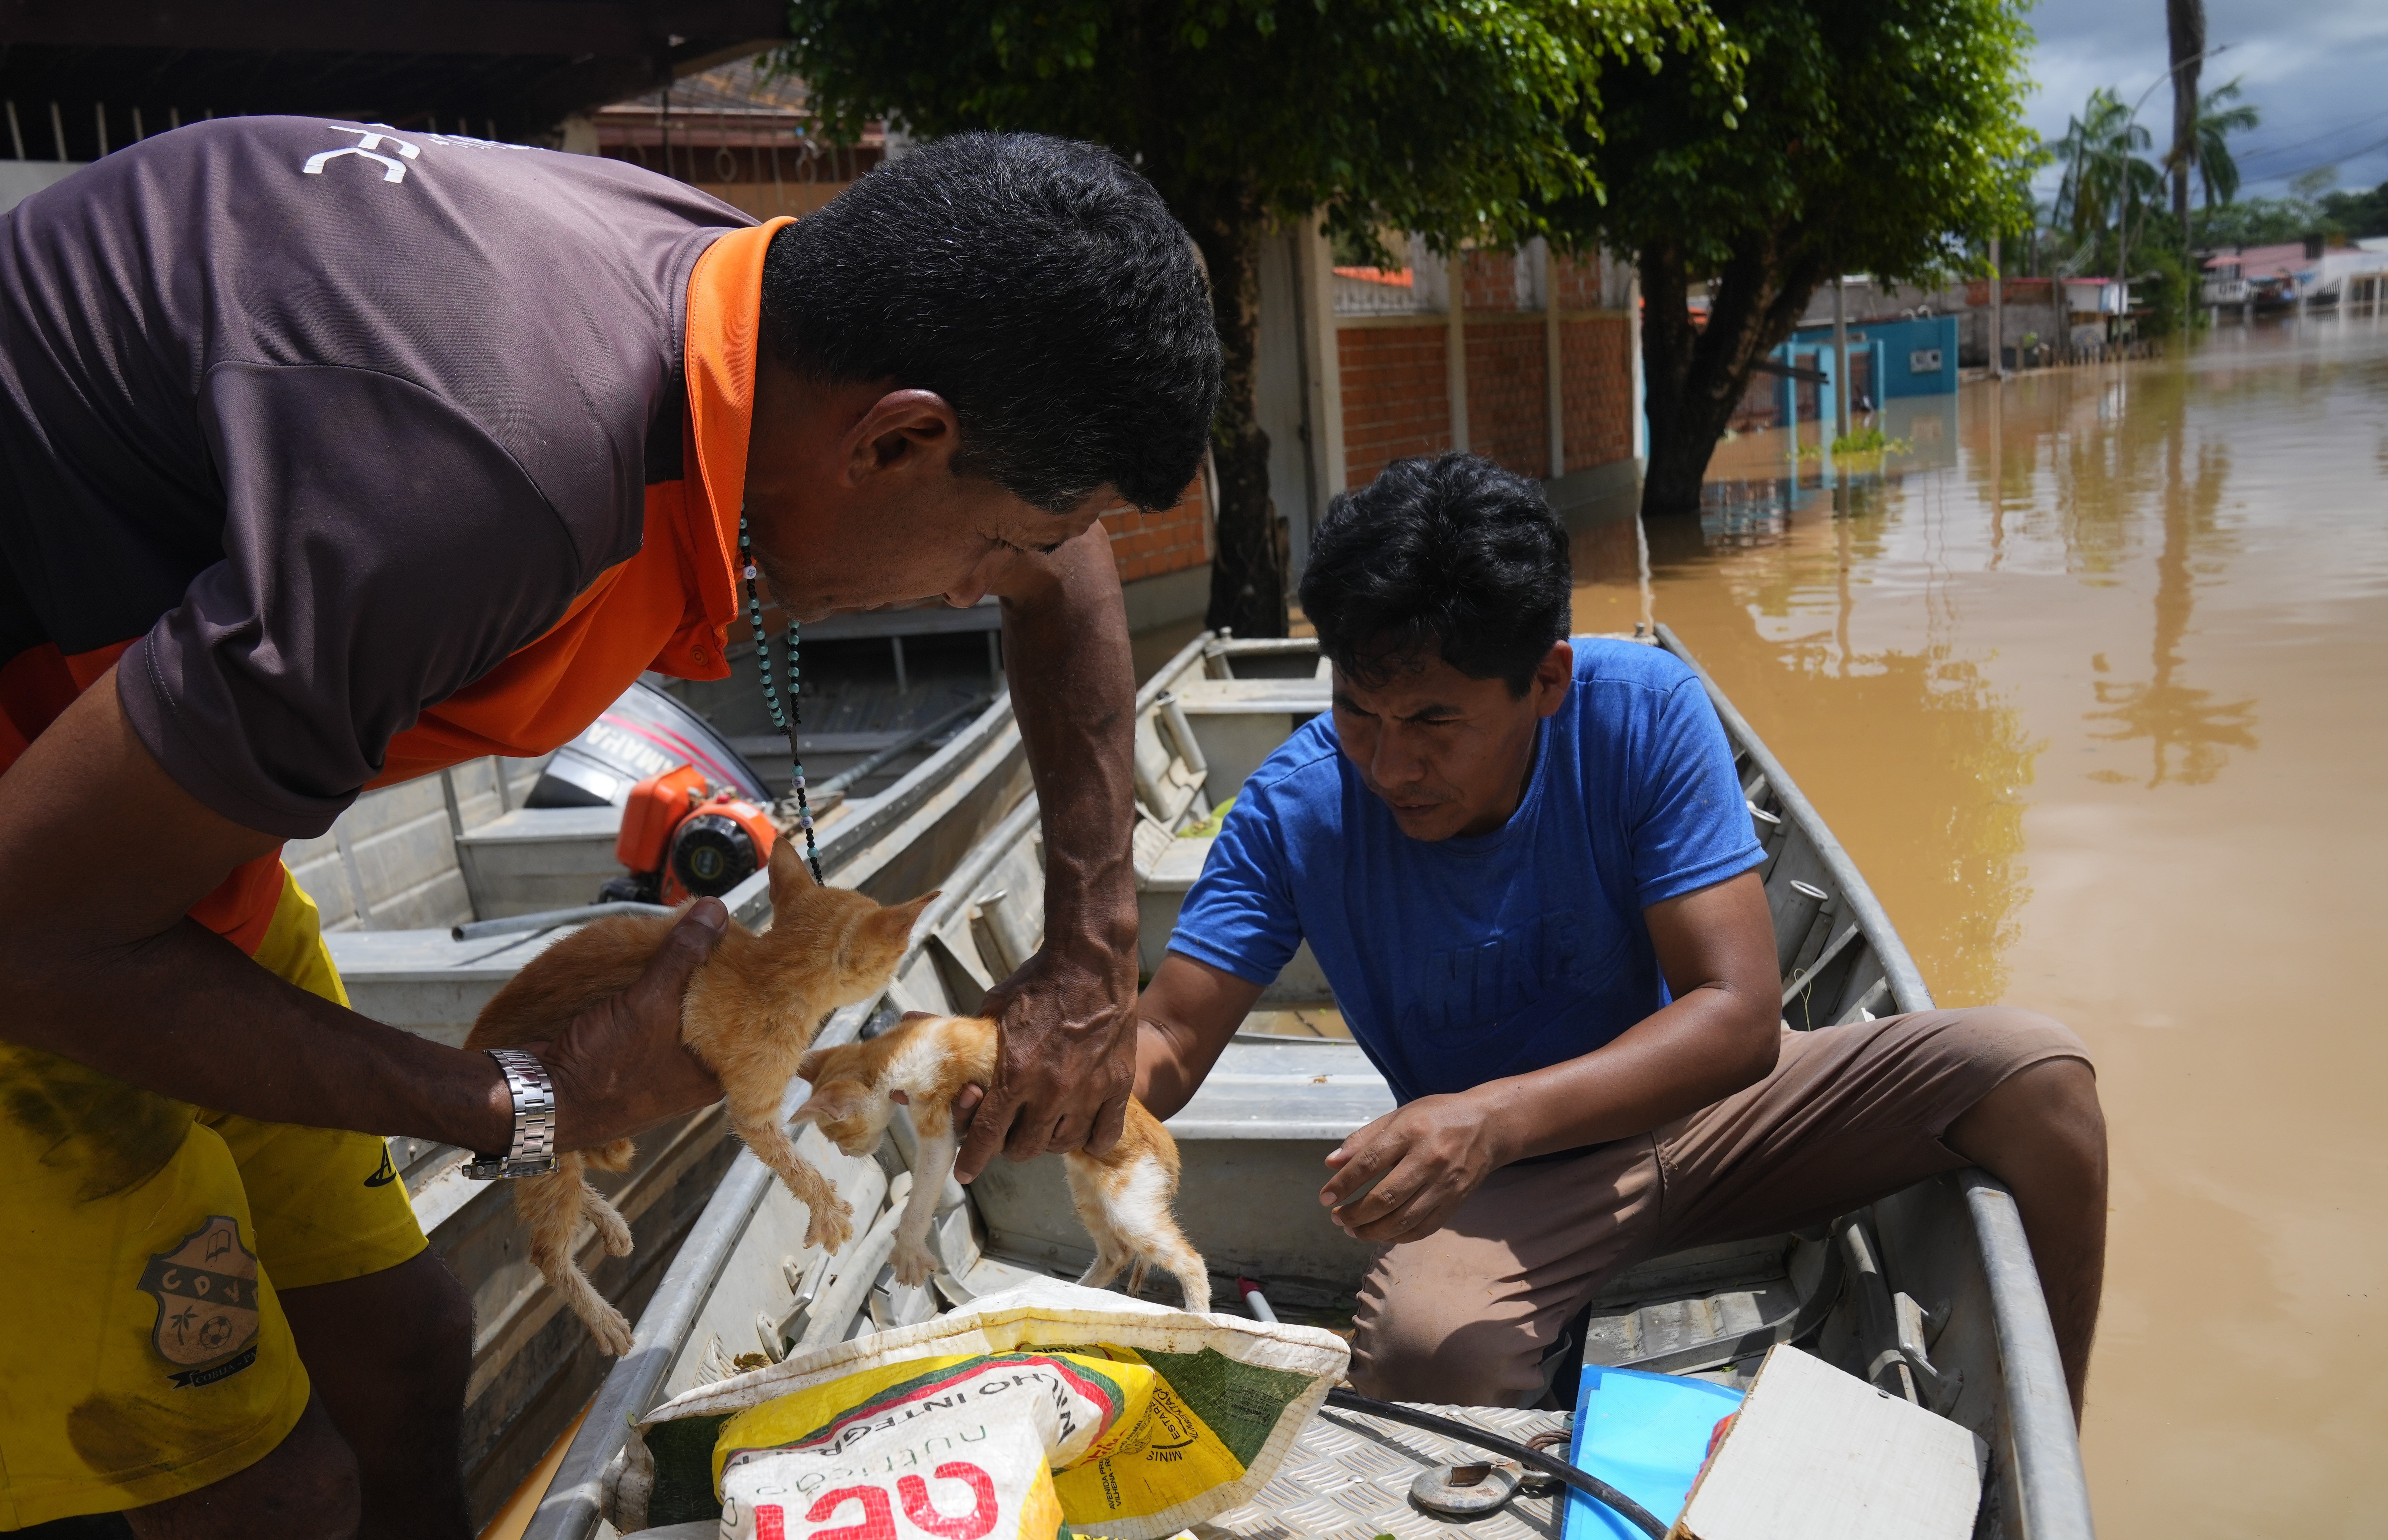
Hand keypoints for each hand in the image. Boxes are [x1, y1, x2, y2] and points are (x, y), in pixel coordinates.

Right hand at [527, 900, 729, 1150]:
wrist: (540, 1100)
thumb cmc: (603, 1067)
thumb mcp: (649, 1002)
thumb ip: (684, 955)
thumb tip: (716, 910)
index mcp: (714, 1077)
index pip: (747, 1025)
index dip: (747, 985)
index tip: (746, 947)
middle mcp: (694, 1078)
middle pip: (715, 1017)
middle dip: (711, 978)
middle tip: (714, 936)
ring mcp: (663, 1072)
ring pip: (682, 1017)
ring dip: (678, 985)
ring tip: (683, 944)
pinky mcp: (633, 1062)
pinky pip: (654, 1022)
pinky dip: (654, 997)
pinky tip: (653, 968)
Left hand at [952, 937, 1135, 1182]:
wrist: (1089, 961)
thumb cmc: (1037, 984)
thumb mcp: (992, 1010)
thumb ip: (965, 1037)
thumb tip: (912, 1027)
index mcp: (1015, 1073)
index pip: (988, 1136)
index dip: (973, 1159)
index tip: (965, 1172)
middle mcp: (1052, 1090)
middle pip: (1026, 1148)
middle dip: (1010, 1147)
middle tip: (1009, 1136)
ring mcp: (1089, 1090)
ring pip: (1064, 1144)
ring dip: (1048, 1142)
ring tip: (1044, 1129)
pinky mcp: (1117, 1085)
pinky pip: (1104, 1134)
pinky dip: (1091, 1138)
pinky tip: (1081, 1130)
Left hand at [1319, 1091, 1513, 1244]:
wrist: (1488, 1126)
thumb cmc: (1436, 1117)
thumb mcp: (1399, 1115)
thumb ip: (1364, 1139)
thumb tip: (1331, 1164)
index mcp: (1410, 1131)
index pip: (1369, 1163)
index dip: (1343, 1184)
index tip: (1325, 1198)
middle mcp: (1429, 1159)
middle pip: (1385, 1197)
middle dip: (1354, 1214)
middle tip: (1337, 1218)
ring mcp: (1445, 1183)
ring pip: (1403, 1219)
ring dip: (1372, 1231)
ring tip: (1352, 1230)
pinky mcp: (1456, 1201)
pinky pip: (1423, 1228)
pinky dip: (1398, 1237)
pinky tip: (1381, 1233)